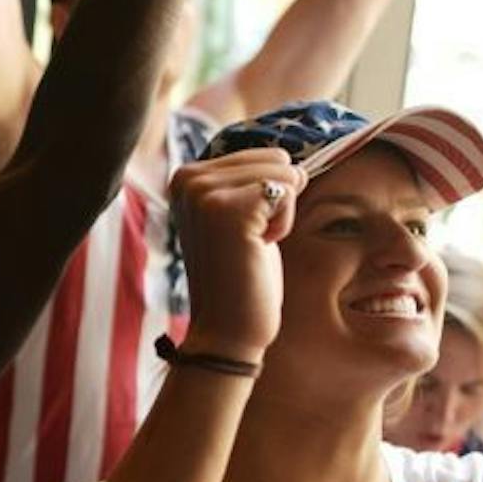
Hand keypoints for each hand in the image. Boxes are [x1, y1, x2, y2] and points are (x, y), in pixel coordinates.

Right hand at [169, 148, 302, 360]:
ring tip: (250, 245)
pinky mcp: (228, 209)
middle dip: (277, 202)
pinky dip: (283, 224)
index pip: (262, 154)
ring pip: (284, 172)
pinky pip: (287, 193)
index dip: (267, 196)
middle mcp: (188, 178)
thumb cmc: (241, 275)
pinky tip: (256, 249)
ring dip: (280, 214)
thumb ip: (252, 180)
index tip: (240, 232)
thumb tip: (297, 161)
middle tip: (247, 241)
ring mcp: (204, 192)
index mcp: (185, 176)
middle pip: (276, 157)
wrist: (228, 328)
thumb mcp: (240, 215)